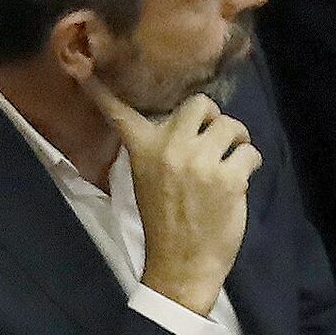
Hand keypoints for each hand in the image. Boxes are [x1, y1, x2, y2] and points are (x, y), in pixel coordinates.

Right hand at [92, 84, 256, 314]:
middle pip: (201, 103)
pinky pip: (249, 152)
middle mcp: (169, 148)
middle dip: (213, 118)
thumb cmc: (166, 223)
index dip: (102, 89)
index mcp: (142, 148)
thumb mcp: (146, 180)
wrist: (181, 265)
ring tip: (231, 160)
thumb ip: (157, 149)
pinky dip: (250, 163)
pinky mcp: (228, 178)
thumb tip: (182, 123)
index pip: (119, 112)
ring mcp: (200, 162)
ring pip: (231, 125)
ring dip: (237, 141)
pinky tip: (240, 180)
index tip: (85, 70)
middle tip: (215, 139)